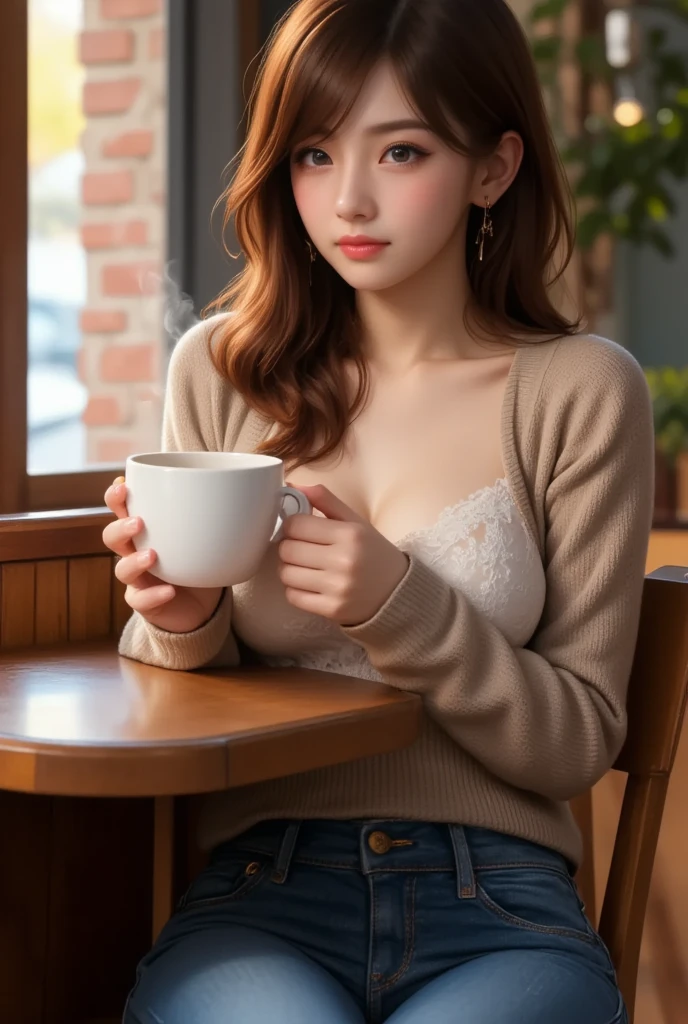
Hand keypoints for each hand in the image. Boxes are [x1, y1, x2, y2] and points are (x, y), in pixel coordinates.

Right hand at [103, 477, 223, 632]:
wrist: (201, 607)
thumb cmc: (200, 562)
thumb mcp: (209, 536)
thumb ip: (224, 514)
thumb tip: (266, 489)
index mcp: (148, 529)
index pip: (122, 509)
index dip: (117, 496)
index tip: (124, 483)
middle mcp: (135, 552)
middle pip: (111, 536)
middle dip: (120, 526)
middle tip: (138, 521)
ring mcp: (138, 580)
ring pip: (120, 569)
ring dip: (134, 561)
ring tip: (152, 555)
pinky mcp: (145, 603)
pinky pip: (140, 600)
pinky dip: (153, 595)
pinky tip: (169, 591)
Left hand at [278, 484, 409, 626]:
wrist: (397, 592)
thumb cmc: (372, 552)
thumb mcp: (355, 522)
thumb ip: (325, 500)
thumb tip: (290, 485)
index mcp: (350, 534)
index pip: (296, 524)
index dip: (292, 524)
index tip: (300, 528)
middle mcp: (344, 561)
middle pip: (287, 549)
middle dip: (289, 546)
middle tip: (302, 548)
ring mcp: (338, 588)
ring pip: (286, 574)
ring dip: (290, 568)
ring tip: (306, 566)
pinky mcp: (332, 609)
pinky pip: (293, 596)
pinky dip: (296, 589)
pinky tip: (310, 584)